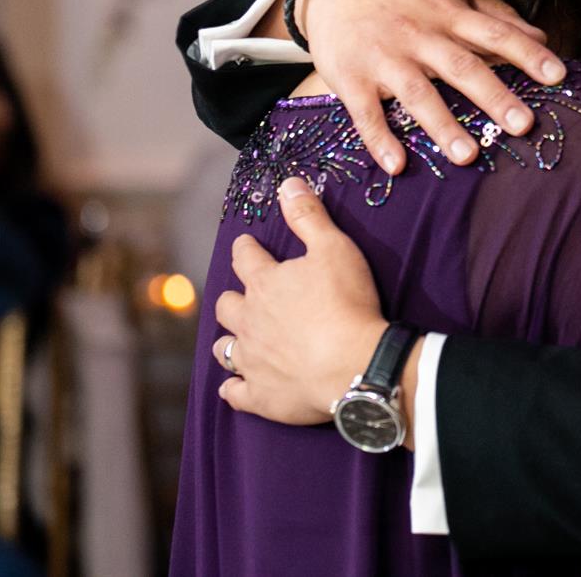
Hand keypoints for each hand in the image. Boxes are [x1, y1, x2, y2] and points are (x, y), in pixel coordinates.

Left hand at [213, 177, 387, 424]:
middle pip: (227, 305)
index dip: (245, 248)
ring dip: (229, 341)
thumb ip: (308, 216)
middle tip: (242, 295)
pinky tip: (233, 388)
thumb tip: (287, 183)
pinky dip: (233, 389)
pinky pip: (236, 393)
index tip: (245, 243)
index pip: (245, 259)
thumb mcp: (334, 248)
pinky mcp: (261, 396)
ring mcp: (252, 361)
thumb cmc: (347, 302)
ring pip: (225, 348)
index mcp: (266, 283)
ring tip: (236, 339)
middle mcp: (250, 321)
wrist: (355, 364)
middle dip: (232, 297)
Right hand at [300, 0, 565, 172]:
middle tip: (525, 126)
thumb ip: (495, 14)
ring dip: (443, 126)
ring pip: (417, 94)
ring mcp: (384, 57)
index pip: (496, 34)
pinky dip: (380, 139)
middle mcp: (420, 35)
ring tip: (469, 157)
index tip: (559, 75)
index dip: (528, 53)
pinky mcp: (350, 78)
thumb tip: (542, 37)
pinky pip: (366, 113)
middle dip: (494, 97)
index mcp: (449, 13)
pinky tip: (397, 165)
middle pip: (462, 67)